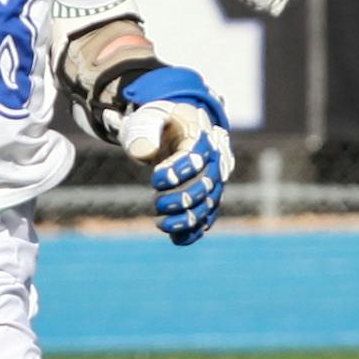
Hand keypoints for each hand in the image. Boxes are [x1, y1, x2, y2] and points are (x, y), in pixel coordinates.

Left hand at [118, 67, 234, 246]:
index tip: (156, 179)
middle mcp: (214, 161)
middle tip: (156, 202)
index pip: (194, 157)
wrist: (177, 130)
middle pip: (206, 185)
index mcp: (200, 137)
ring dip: (186, 219)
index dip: (177, 171)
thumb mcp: (149, 119)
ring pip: (208, 205)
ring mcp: (214, 182)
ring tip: (161, 224)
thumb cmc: (161, 123)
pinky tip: (176, 239)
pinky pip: (206, 217)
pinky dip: (194, 230)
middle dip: (181, 198)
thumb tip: (144, 154)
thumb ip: (144, 131)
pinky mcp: (208, 197)